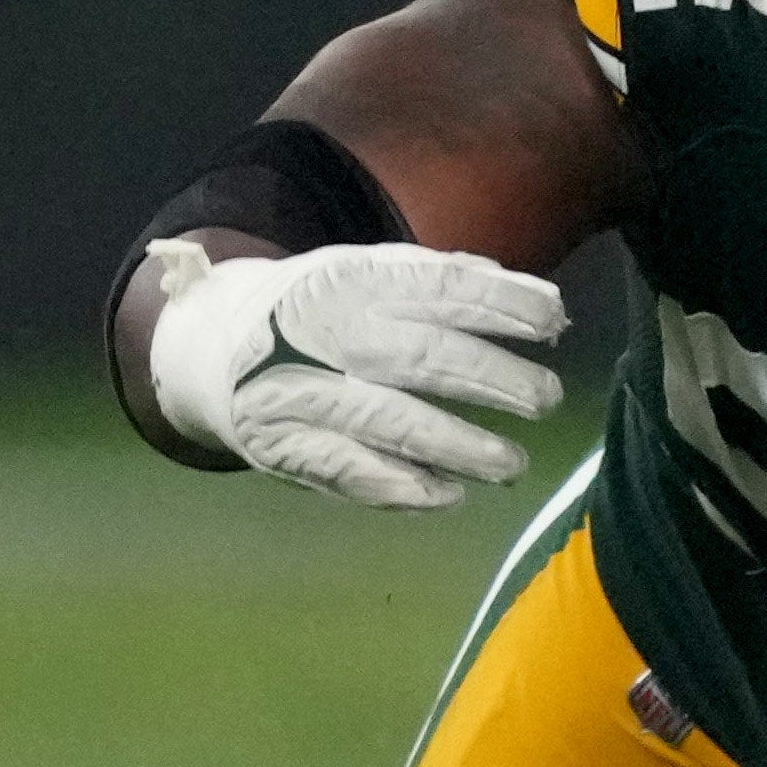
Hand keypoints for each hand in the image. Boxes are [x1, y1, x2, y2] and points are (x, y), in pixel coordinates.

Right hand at [140, 238, 570, 507]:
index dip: (501, 305)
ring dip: (456, 446)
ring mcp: (300, 393)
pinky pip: (346, 472)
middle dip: (490, 379)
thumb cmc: (324, 308)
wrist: (212, 345)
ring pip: (387, 421)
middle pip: (420, 357)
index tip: (554, 322)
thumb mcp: (373, 272)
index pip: (439, 288)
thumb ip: (451, 280)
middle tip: (546, 398)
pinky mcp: (281, 447)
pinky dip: (400, 487)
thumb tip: (540, 298)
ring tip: (512, 463)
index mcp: (354, 281)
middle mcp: (325, 335)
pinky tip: (449, 495)